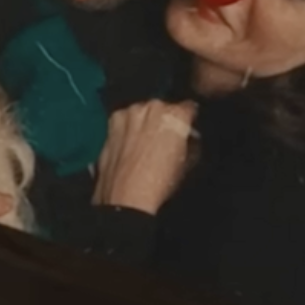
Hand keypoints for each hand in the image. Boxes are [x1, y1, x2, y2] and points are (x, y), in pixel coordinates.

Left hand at [92, 99, 196, 215]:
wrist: (126, 197)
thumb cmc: (161, 182)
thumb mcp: (187, 164)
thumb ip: (192, 143)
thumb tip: (190, 138)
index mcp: (175, 114)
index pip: (189, 108)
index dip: (189, 121)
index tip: (187, 130)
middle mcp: (152, 106)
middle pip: (163, 108)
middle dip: (165, 120)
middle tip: (164, 140)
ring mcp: (129, 112)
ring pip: (142, 112)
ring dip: (145, 122)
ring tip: (143, 144)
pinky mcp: (111, 122)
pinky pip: (125, 120)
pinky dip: (128, 128)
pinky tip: (127, 146)